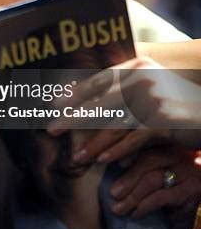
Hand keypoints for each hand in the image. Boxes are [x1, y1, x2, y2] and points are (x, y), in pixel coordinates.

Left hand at [47, 57, 200, 162]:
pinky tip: (103, 161)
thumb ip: (121, 88)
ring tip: (76, 157)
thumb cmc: (176, 102)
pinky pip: (134, 138)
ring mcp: (152, 98)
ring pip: (114, 124)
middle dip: (73, 117)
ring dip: (93, 143)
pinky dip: (117, 150)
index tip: (53, 105)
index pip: (97, 81)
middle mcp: (141, 78)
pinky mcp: (163, 120)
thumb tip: (81, 94)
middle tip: (51, 129)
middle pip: (99, 101)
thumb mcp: (149, 88)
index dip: (74, 93)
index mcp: (135, 67)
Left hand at [108, 144, 200, 219]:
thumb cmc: (163, 196)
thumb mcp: (150, 176)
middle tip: (112, 193)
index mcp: (168, 146)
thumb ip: (135, 167)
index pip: (143, 145)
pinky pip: (162, 197)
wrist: (183, 226)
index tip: (104, 161)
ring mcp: (188, 172)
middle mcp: (180, 155)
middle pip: (148, 160)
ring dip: (132, 195)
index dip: (123, 153)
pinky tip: (135, 213)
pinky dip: (145, 206)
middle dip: (127, 178)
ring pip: (152, 179)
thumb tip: (106, 164)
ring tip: (118, 208)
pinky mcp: (192, 192)